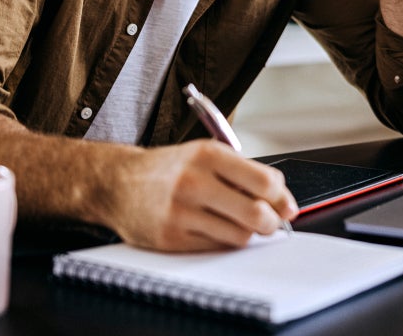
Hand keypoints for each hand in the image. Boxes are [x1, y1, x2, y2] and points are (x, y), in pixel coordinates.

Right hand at [106, 140, 298, 251]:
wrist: (117, 184)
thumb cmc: (169, 170)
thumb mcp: (205, 155)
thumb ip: (243, 173)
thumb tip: (282, 199)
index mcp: (208, 155)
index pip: (264, 181)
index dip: (281, 198)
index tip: (285, 205)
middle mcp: (194, 181)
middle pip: (255, 212)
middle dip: (272, 222)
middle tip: (272, 223)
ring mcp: (181, 211)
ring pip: (239, 235)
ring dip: (248, 233)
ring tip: (241, 224)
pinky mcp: (171, 237)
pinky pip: (216, 247)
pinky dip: (225, 241)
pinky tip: (217, 229)